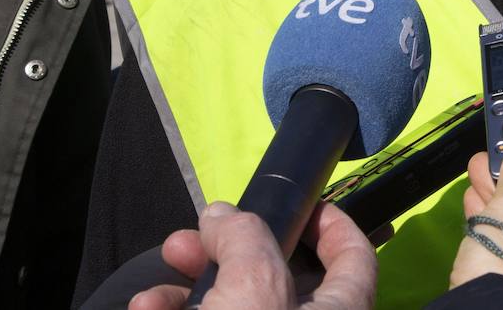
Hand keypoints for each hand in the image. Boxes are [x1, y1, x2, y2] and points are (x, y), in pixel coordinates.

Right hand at [128, 201, 376, 309]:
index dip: (331, 222)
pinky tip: (147, 309)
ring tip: (152, 293)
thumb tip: (222, 216)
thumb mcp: (251, 287)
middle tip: (189, 240)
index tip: (301, 203)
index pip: (355, 257)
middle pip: (277, 278)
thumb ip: (244, 238)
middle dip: (226, 252)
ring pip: (235, 306)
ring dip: (190, 292)